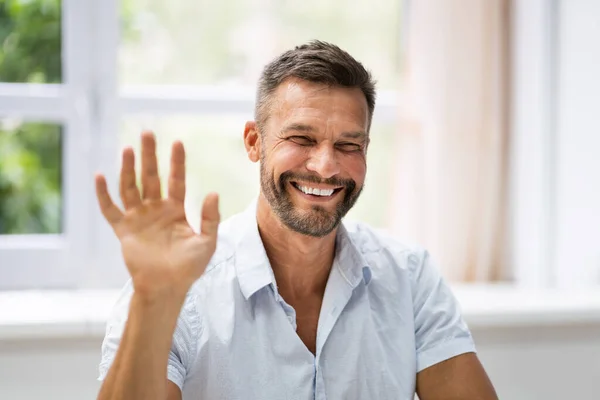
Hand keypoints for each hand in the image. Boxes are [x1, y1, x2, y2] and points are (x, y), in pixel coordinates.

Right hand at [95, 131, 219, 297]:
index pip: (176, 180)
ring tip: (128, 149)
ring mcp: (138, 219)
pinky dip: (103, 195)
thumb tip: (213, 192)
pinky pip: (110, 210)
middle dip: (149, 156)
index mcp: (176, 211)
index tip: (177, 142)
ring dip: (128, 169)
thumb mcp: (207, 242)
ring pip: (130, 188)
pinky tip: (100, 177)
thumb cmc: (189, 267)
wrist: (167, 287)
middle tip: (147, 133)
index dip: (177, 162)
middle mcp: (156, 210)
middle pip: (151, 177)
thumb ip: (210, 218)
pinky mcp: (124, 231)